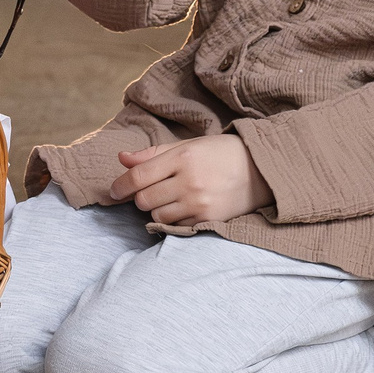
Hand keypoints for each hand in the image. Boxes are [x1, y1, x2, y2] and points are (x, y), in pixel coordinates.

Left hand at [109, 133, 267, 225]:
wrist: (260, 170)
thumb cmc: (218, 154)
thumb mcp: (186, 146)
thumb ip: (152, 155)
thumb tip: (121, 159)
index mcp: (182, 157)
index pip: (138, 177)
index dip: (120, 185)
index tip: (114, 191)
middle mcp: (189, 181)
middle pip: (144, 199)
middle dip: (140, 197)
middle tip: (149, 191)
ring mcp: (200, 203)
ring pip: (157, 215)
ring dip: (156, 209)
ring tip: (170, 198)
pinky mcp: (208, 220)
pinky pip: (175, 226)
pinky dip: (173, 219)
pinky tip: (183, 208)